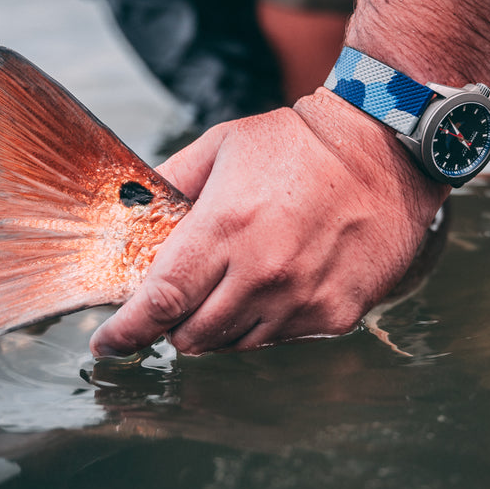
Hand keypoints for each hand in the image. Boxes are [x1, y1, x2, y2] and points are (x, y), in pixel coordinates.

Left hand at [89, 88, 447, 355]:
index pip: (161, 301)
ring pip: (234, 345)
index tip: (106, 345)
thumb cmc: (297, 143)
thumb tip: (132, 215)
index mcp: (225, 228)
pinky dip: (265, 322)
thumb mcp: (221, 145)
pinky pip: (280, 339)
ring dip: (221, 326)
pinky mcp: (334, 313)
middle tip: (183, 298)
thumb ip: (170, 183)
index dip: (127, 331)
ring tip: (236, 284)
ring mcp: (301, 299)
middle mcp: (262, 272)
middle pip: (192, 336)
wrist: (382, 149)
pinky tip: (277, 285)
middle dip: (175, 324)